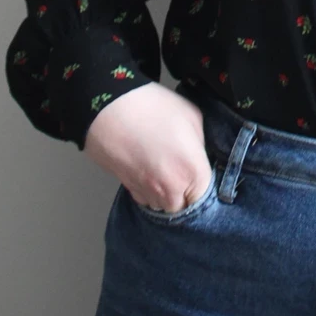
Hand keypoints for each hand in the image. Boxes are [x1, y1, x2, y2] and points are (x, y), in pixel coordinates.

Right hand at [83, 82, 212, 213]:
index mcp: (193, 173)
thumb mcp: (192, 117)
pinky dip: (147, 189)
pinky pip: (144, 198)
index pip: (204, 195)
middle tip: (178, 167)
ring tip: (160, 167)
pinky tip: (146, 168)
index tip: (195, 170)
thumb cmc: (154, 108)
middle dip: (183, 192)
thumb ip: (199, 143)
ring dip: (164, 193)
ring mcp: (148, 193)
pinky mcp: (128, 190)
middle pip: (182, 207)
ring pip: (162, 205)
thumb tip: (195, 153)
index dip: (200, 182)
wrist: (111, 108)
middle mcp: (171, 191)